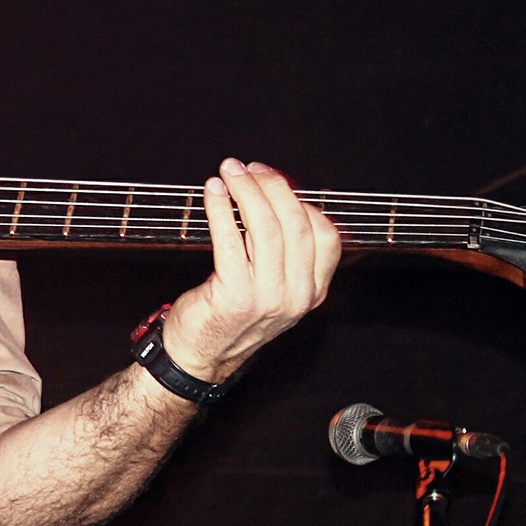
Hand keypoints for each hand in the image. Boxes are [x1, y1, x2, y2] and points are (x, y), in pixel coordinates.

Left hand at [160, 158, 340, 382]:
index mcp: (313, 291)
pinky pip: (230, 240)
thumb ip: (283, 252)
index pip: (325, 234)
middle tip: (244, 168)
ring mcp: (269, 298)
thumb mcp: (273, 288)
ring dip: (245, 191)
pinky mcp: (235, 295)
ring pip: (266, 227)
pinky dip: (220, 210)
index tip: (271, 179)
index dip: (299, 199)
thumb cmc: (231, 315)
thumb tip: (274, 194)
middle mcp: (298, 295)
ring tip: (228, 173)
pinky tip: (212, 193)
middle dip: (270, 186)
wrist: (200, 357)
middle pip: (295, 224)